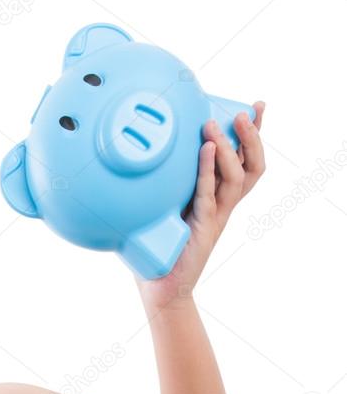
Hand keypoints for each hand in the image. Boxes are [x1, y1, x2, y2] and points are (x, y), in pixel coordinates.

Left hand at [134, 101, 266, 308]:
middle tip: (246, 112)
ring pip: (235, 178)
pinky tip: (204, 148)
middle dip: (252, 137)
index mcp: (219, 196)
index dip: (254, 135)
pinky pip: (208, 194)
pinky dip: (206, 169)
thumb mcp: (163, 206)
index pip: (245, 161)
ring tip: (214, 124)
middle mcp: (223, 204)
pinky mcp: (203, 227)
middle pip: (252, 167)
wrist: (160, 286)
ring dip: (228, 148)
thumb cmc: (159, 247)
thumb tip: (135, 145)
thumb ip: (162, 180)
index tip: (258, 107)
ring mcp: (216, 216)